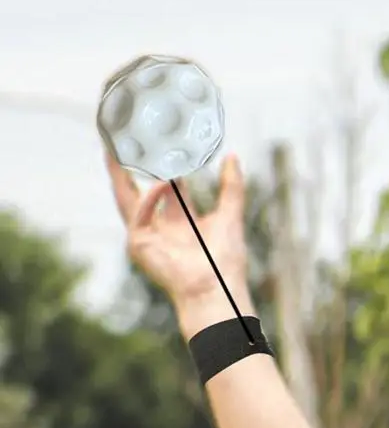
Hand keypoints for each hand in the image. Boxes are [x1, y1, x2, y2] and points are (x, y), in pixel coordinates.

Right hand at [107, 152, 250, 313]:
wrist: (216, 288)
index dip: (165, 164)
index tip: (162, 141)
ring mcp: (148, 237)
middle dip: (128, 166)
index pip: (168, 186)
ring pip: (126, 199)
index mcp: (183, 221)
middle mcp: (162, 227)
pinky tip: (160, 185)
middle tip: (121, 139)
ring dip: (119, 173)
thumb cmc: (225, 261)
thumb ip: (231, 187)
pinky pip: (138, 215)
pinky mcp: (138, 246)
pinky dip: (149, 198)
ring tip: (116, 147)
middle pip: (138, 190)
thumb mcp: (230, 215)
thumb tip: (232, 157)